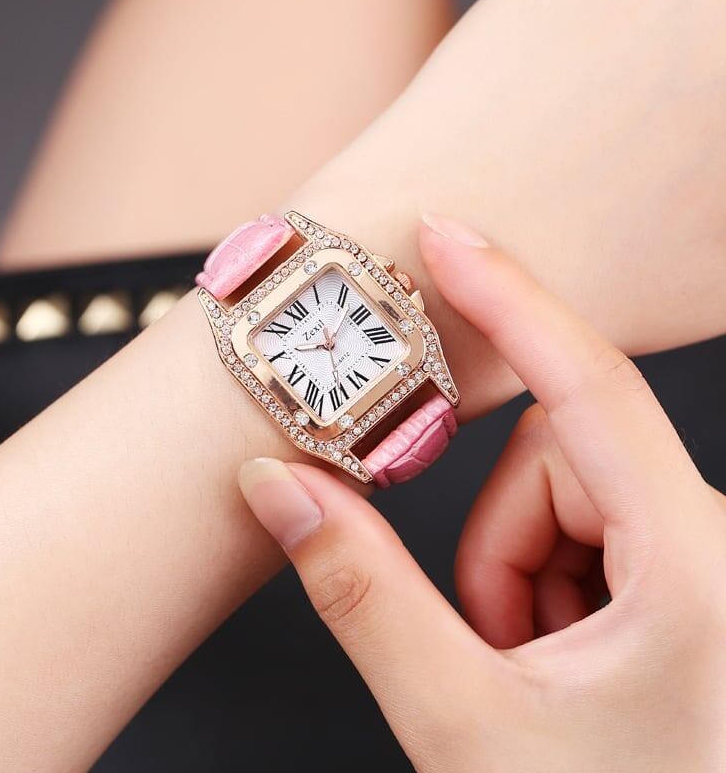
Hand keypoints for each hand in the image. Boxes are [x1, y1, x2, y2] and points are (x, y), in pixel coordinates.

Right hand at [238, 216, 725, 771]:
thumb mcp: (464, 724)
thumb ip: (358, 593)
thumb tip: (280, 488)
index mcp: (695, 568)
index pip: (589, 385)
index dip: (508, 298)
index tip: (448, 237)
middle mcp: (716, 542)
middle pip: (556, 459)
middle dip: (494, 544)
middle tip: (490, 641)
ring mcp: (705, 556)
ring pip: (563, 494)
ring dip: (517, 570)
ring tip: (529, 666)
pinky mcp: (688, 573)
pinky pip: (587, 526)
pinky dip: (546, 581)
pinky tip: (561, 660)